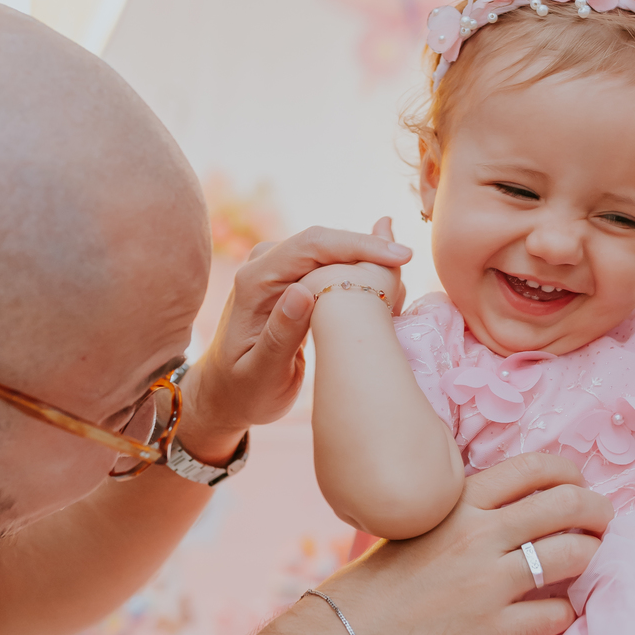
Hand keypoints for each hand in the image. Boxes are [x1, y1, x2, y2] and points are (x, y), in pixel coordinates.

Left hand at [177, 222, 410, 461]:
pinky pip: (331, 267)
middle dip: (370, 250)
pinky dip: (358, 275)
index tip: (400, 258)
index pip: (312, 245)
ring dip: (367, 263)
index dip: (358, 246)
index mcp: (255, 280)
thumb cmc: (243, 391)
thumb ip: (280, 336)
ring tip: (399, 285)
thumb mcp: (260, 374)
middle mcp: (265, 264)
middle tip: (408, 270)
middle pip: (327, 241)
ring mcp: (280, 269)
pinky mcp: (294, 279)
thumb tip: (303, 292)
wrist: (226, 393)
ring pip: (333, 252)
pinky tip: (383, 290)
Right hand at [313, 452, 612, 634]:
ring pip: (573, 554)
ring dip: (591, 556)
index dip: (570, 473)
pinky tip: (561, 611)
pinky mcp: (493, 631)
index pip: (536, 468)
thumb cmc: (374, 584)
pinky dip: (567, 611)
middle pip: (567, 505)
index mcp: (459, 503)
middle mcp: (480, 536)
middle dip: (598, 511)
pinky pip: (557, 613)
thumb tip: (508, 506)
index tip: (578, 485)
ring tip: (589, 561)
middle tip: (603, 521)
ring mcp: (489, 584)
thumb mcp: (415, 525)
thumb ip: (463, 512)